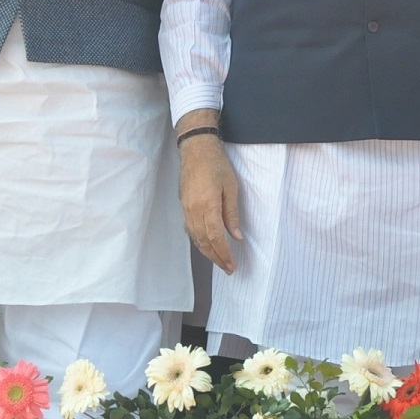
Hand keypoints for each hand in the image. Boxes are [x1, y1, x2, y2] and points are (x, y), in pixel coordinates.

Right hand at [176, 119, 244, 272]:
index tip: (232, 264)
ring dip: (207, 252)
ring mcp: (186, 210)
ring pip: (195, 238)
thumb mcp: (231, 188)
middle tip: (228, 269)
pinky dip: (199, 241)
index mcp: (207, 206)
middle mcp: (193, 211)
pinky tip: (206, 246)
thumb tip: (236, 236)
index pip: (215, 237)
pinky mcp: (184, 207)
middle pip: (204, 242)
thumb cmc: (216, 165)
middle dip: (216, 258)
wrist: (195, 149)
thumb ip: (232, 214)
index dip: (224, 253)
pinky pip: (190, 230)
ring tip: (219, 261)